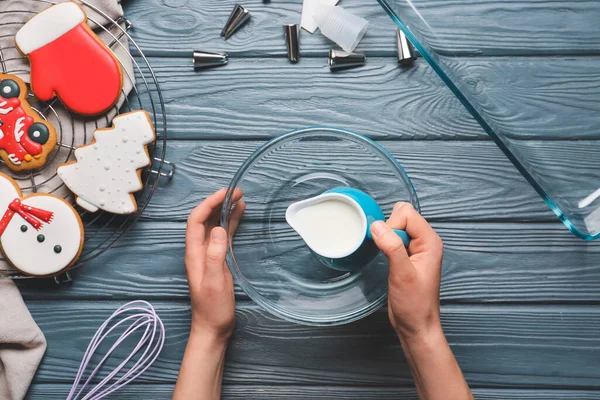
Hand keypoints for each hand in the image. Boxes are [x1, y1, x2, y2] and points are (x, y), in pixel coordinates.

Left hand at [185, 188, 244, 341]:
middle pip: (204, 219)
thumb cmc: (213, 308)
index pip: (196, 221)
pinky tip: (240, 214)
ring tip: (240, 197)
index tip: (225, 193)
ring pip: (215, 225)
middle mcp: (199, 251)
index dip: (208, 204)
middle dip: (218, 202)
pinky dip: (231, 222)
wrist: (213, 328)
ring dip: (225, 210)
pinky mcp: (219, 260)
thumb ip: (215, 256)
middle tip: (237, 191)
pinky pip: (224, 236)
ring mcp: (209, 255)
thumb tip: (220, 229)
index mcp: (194, 254)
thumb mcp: (214, 283)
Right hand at [370, 203, 443, 341]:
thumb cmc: (414, 304)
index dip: (392, 226)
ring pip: (396, 226)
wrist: (416, 325)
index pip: (406, 213)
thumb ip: (392, 247)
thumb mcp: (402, 275)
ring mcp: (416, 248)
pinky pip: (393, 238)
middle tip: (390, 254)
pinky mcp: (407, 256)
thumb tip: (377, 225)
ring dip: (386, 238)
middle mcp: (425, 241)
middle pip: (401, 216)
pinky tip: (387, 259)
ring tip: (389, 259)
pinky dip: (385, 244)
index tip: (388, 247)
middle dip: (388, 230)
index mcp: (430, 241)